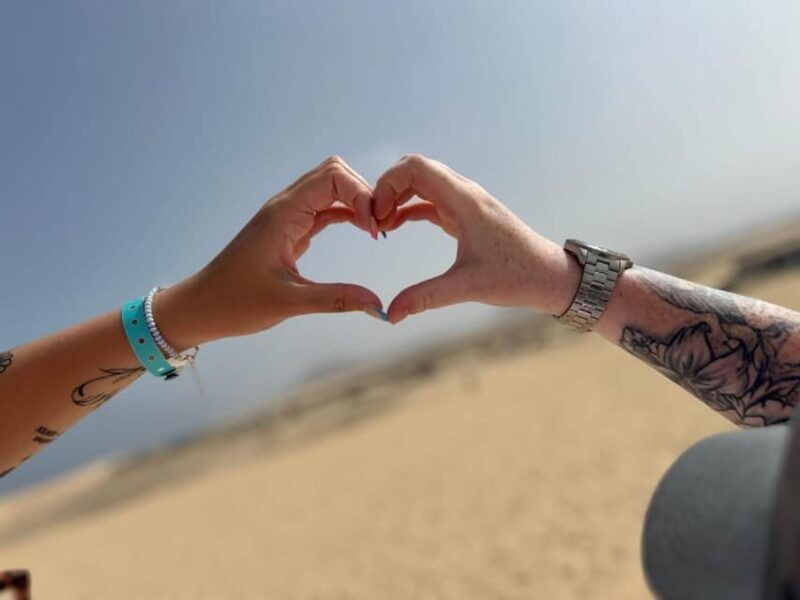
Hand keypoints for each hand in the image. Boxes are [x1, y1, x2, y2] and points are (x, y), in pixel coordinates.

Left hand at [155, 157, 384, 349]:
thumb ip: (335, 299)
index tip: (374, 230)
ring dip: (357, 202)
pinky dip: (347, 214)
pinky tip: (362, 232)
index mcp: (283, 214)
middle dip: (364, 193)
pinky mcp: (291, 229)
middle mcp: (285, 207)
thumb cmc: (235, 302)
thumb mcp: (288, 302)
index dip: (361, 195)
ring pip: (331, 188)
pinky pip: (325, 208)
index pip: (332, 177)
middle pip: (335, 173)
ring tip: (376, 230)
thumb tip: (377, 306)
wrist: (201, 307)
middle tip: (380, 227)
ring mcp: (288, 216)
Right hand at [373, 154, 580, 323]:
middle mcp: (465, 193)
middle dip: (387, 189)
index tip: (376, 216)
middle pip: (414, 169)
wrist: (549, 276)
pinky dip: (409, 208)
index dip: (387, 184)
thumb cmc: (517, 277)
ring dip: (397, 197)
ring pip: (421, 182)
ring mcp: (465, 202)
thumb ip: (425, 297)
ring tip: (380, 227)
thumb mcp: (467, 287)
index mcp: (465, 201)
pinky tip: (394, 227)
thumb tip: (391, 314)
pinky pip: (430, 200)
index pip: (415, 168)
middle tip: (374, 222)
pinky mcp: (466, 214)